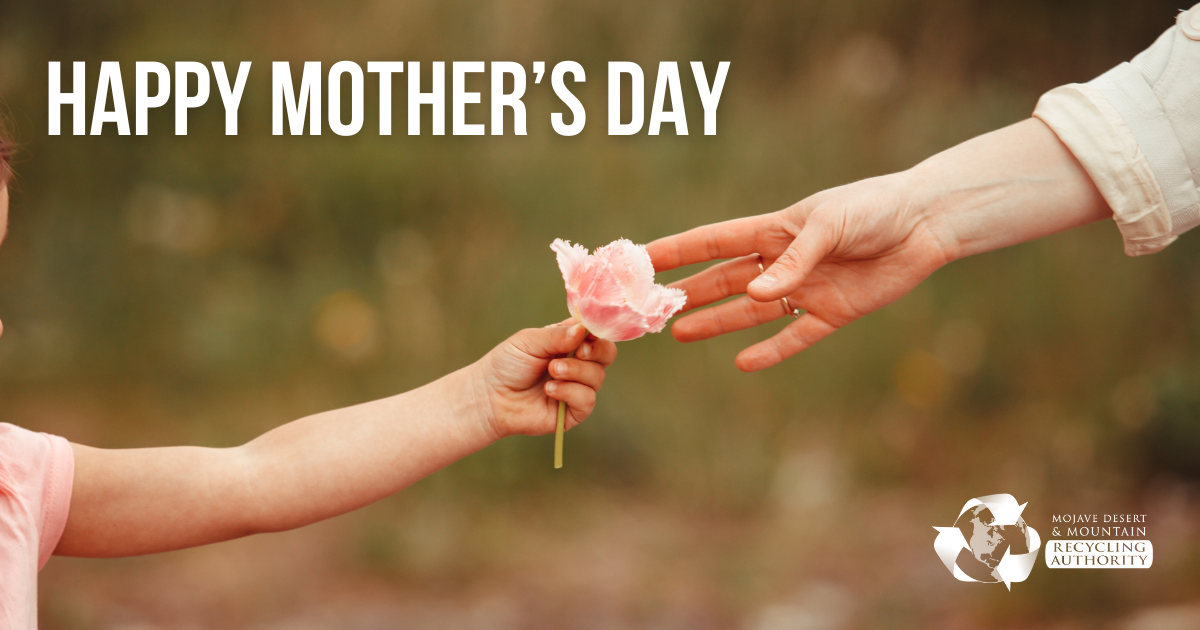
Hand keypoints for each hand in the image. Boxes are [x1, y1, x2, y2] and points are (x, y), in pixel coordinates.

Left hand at [473, 319, 617, 438]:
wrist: (490, 396)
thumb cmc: (507, 364)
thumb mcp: (530, 341)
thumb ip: (557, 335)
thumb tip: (584, 329)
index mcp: (569, 343)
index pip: (596, 334)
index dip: (597, 332)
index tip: (587, 333)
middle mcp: (577, 364)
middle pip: (607, 354)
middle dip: (596, 351)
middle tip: (578, 351)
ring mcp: (576, 388)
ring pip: (597, 377)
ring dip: (576, 372)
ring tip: (551, 371)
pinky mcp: (573, 412)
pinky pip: (587, 400)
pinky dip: (570, 392)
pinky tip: (550, 390)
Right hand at [648, 171, 949, 371]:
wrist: (926, 222)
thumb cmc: (874, 208)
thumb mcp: (830, 225)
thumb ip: (793, 260)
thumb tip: (757, 295)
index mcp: (774, 230)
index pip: (712, 242)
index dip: (675, 250)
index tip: (639, 258)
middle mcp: (783, 262)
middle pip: (723, 280)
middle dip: (687, 292)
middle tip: (650, 308)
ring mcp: (806, 289)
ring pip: (749, 311)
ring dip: (716, 321)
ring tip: (679, 332)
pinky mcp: (834, 313)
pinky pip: (796, 337)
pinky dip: (771, 351)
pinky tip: (744, 363)